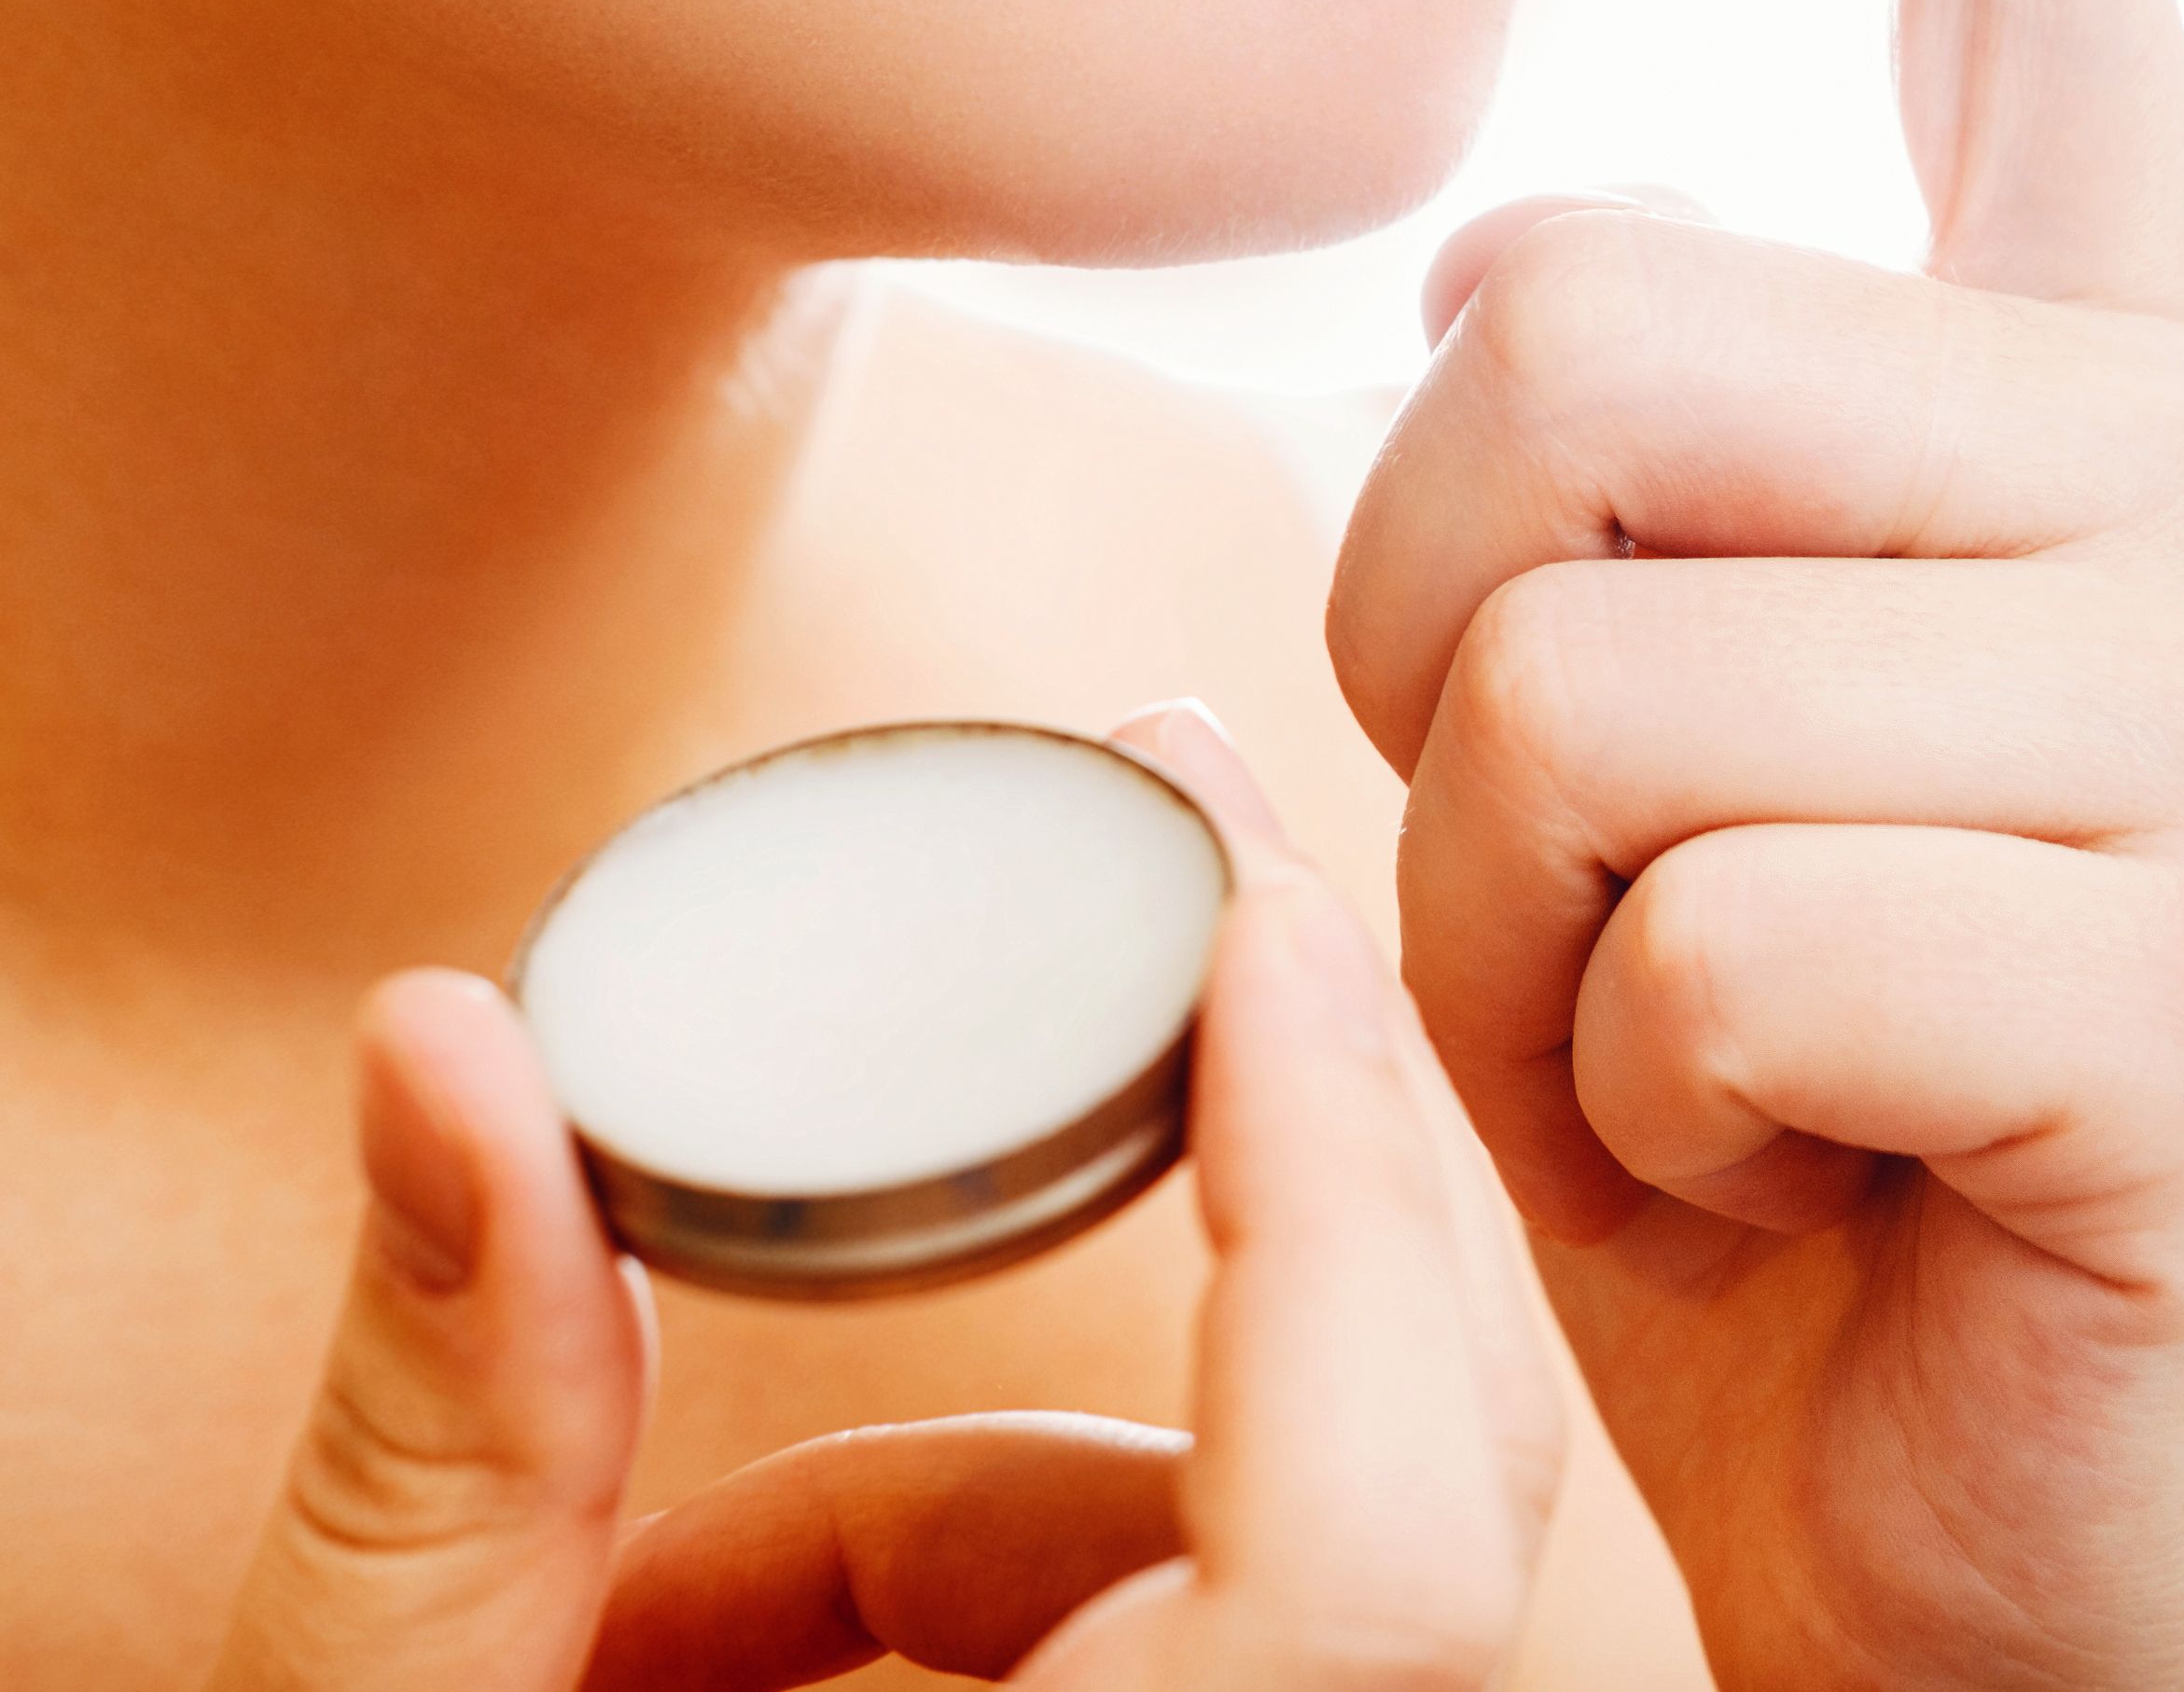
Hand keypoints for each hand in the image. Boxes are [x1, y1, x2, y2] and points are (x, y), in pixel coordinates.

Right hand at [203, 706, 1558, 1691]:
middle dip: (1300, 1168)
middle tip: (1190, 879)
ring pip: (1320, 1544)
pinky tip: (721, 1634)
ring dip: (1033, 1475)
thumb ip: (439, 1463)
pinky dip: (1023, 1587)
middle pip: (1431, 1477)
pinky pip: (1245, 1640)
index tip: (1251, 907)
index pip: (1380, 1554)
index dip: (1340, 1207)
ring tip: (681, 1574)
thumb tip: (447, 1040)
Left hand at [1334, 0, 2183, 1689]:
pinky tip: (1805, 1178)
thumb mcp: (1635, 726)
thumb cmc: (1780, 1117)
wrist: (1974, 1539)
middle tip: (1593, 880)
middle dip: (1440, 638)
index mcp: (2117, 375)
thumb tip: (1529, 254)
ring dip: (1522, 921)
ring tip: (1710, 1052)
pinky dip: (1648, 1110)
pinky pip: (1721, 944)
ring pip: (1603, 665)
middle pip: (1595, 326)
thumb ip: (1646, 445)